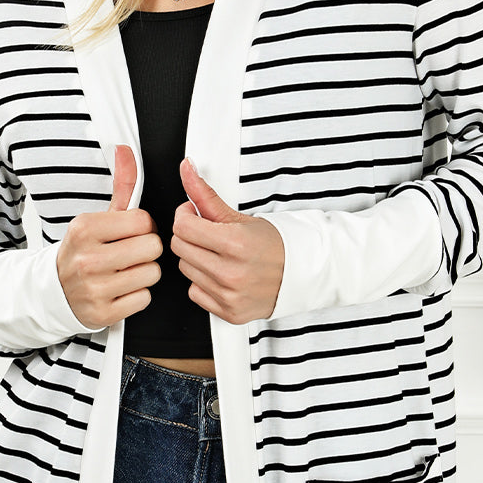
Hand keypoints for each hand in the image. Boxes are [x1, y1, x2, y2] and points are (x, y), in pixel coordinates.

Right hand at [57, 145, 162, 327]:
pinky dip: (137, 296)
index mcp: (85, 228)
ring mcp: (94, 288)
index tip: (131, 233)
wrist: (54, 291)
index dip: (144, 227)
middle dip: (146, 250)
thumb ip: (121, 186)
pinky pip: (144, 299)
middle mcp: (87, 258)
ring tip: (125, 272)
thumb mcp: (98, 217)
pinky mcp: (103, 313)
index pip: (143, 221)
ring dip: (144, 273)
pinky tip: (121, 290)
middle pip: (152, 247)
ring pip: (152, 274)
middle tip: (130, 254)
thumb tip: (127, 151)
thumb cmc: (83, 252)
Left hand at [170, 159, 284, 323]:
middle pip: (180, 248)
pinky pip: (195, 293)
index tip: (194, 215)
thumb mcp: (240, 217)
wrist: (302, 274)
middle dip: (190, 236)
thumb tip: (186, 169)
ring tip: (218, 255)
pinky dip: (203, 283)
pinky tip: (221, 275)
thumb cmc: (274, 245)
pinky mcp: (229, 312)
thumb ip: (206, 195)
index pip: (182, 227)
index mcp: (236, 244)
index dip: (185, 216)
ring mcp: (230, 295)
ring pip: (185, 270)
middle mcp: (232, 273)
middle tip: (208, 234)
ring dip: (196, 259)